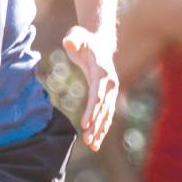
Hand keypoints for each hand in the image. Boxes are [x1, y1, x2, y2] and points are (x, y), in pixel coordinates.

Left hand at [60, 24, 119, 150]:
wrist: (100, 42)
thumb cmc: (84, 39)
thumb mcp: (77, 35)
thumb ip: (73, 38)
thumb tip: (69, 42)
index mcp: (103, 71)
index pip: (97, 94)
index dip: (92, 110)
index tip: (84, 125)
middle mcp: (110, 83)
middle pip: (103, 108)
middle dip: (96, 126)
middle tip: (88, 142)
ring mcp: (111, 90)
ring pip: (106, 114)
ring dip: (100, 130)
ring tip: (92, 146)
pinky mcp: (108, 95)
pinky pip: (106, 114)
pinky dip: (101, 127)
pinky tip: (96, 141)